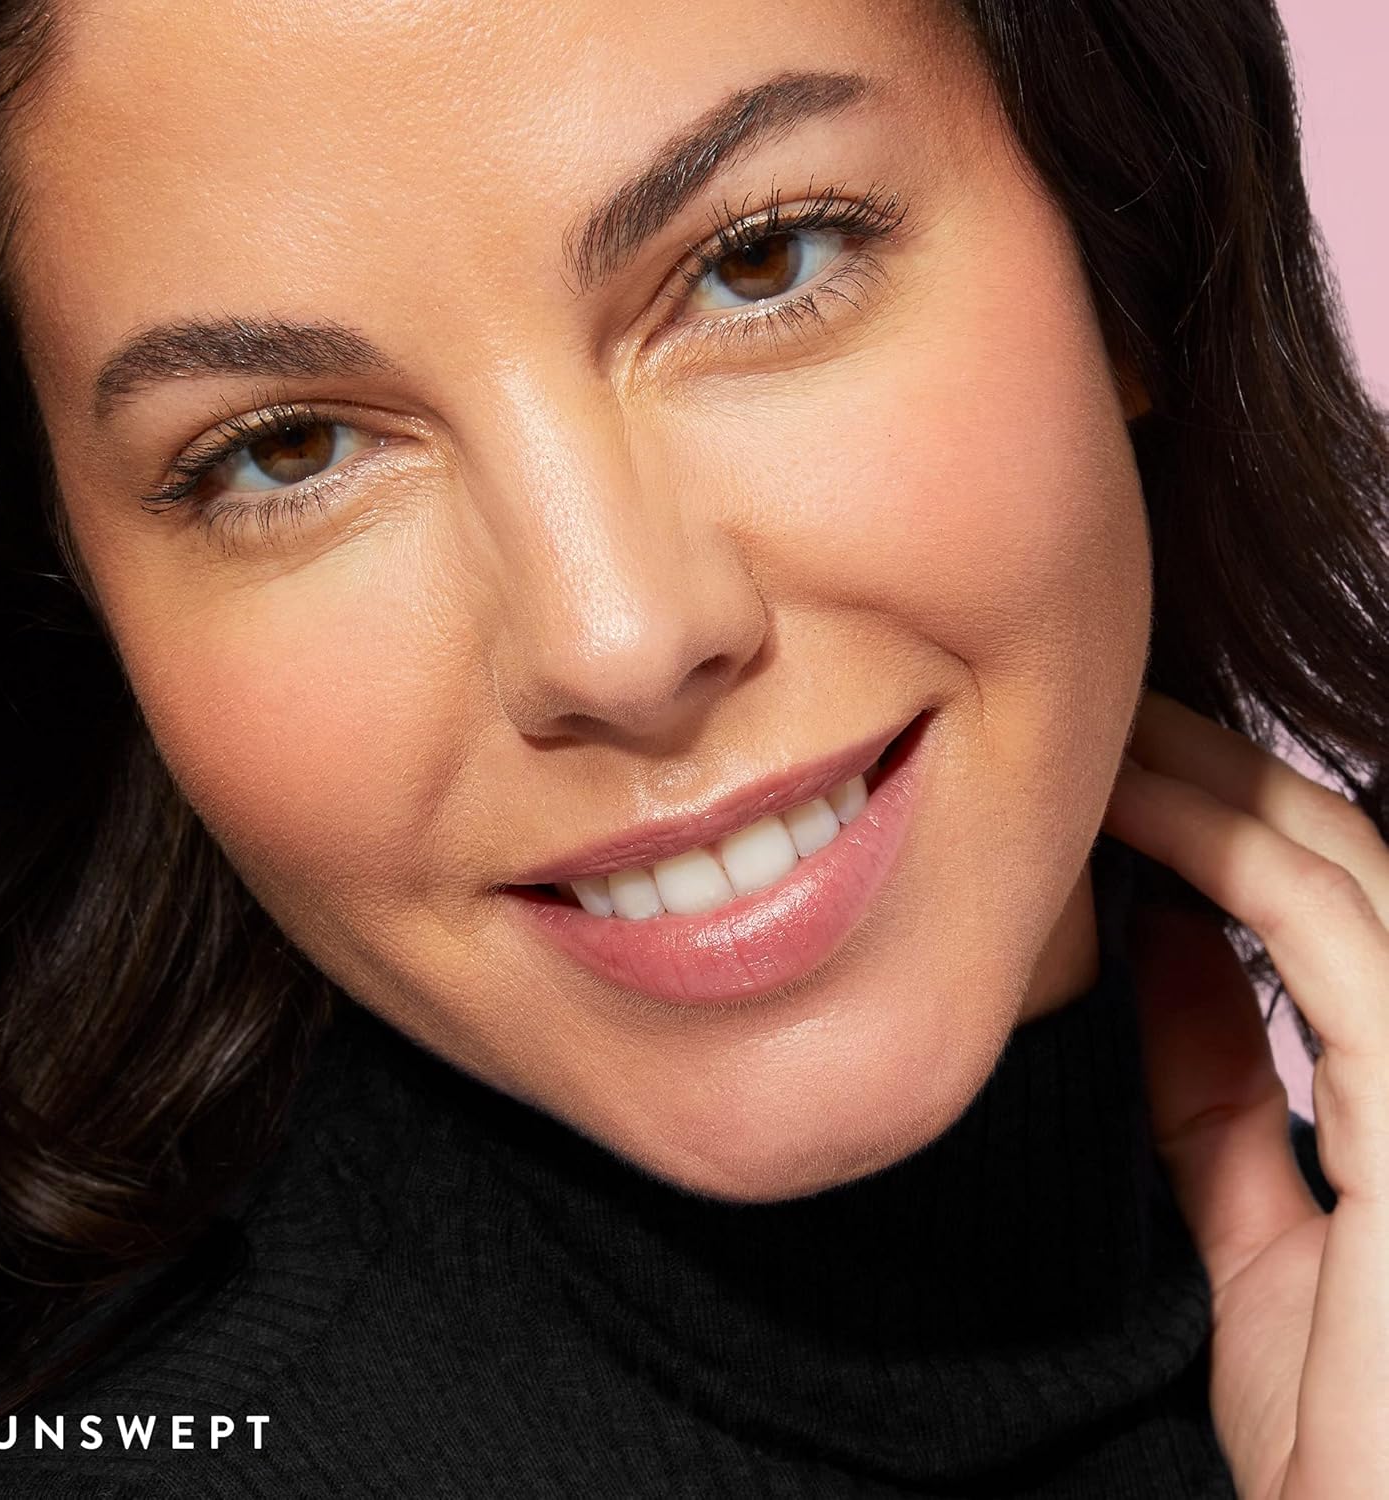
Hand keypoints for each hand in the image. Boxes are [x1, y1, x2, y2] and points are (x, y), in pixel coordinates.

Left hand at [1100, 688, 1388, 1499]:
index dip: (1223, 820)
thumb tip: (1167, 947)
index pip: (1328, 903)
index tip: (1118, 780)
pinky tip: (1134, 810)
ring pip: (1341, 867)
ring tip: (1108, 731)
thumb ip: (1223, 1093)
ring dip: (1214, 783)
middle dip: (1219, 772)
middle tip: (1106, 718)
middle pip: (1341, 856)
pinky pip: (1329, 936)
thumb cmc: (1350, 1432)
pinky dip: (1226, 852)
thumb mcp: (1260, 1232)